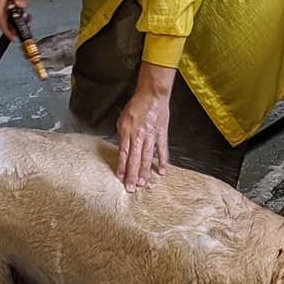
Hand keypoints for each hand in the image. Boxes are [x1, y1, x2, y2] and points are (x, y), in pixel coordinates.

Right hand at [0, 0, 38, 39]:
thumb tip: (20, 5)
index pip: (0, 18)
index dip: (6, 29)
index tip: (12, 37)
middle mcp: (0, 2)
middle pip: (3, 20)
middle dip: (12, 28)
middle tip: (19, 35)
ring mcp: (4, 3)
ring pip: (9, 18)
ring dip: (17, 23)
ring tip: (26, 25)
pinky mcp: (10, 3)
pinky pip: (13, 14)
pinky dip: (19, 18)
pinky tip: (26, 18)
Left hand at [117, 62, 174, 191]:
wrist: (152, 95)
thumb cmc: (136, 106)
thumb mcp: (122, 120)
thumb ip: (122, 136)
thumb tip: (123, 150)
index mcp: (127, 132)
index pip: (123, 154)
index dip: (122, 167)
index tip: (121, 178)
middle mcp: (138, 135)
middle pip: (135, 159)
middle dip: (132, 175)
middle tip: (131, 188)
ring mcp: (151, 135)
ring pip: (147, 157)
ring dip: (145, 172)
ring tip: (143, 184)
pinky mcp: (162, 133)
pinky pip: (162, 149)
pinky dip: (163, 161)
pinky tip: (162, 171)